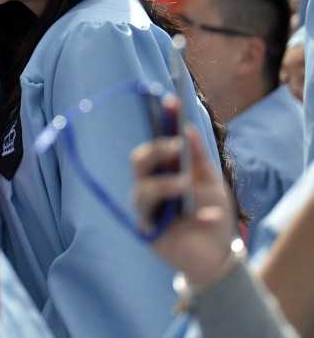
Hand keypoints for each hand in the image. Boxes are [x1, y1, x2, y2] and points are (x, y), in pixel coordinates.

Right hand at [130, 122, 235, 285]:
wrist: (217, 255)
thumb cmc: (211, 214)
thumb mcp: (212, 183)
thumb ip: (198, 158)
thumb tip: (188, 128)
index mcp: (164, 170)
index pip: (157, 142)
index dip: (162, 122)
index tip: (172, 101)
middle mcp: (150, 185)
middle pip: (138, 162)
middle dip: (154, 151)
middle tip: (175, 147)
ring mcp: (147, 209)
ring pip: (141, 191)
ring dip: (164, 185)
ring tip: (185, 185)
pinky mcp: (149, 232)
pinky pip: (161, 221)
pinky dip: (194, 218)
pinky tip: (210, 219)